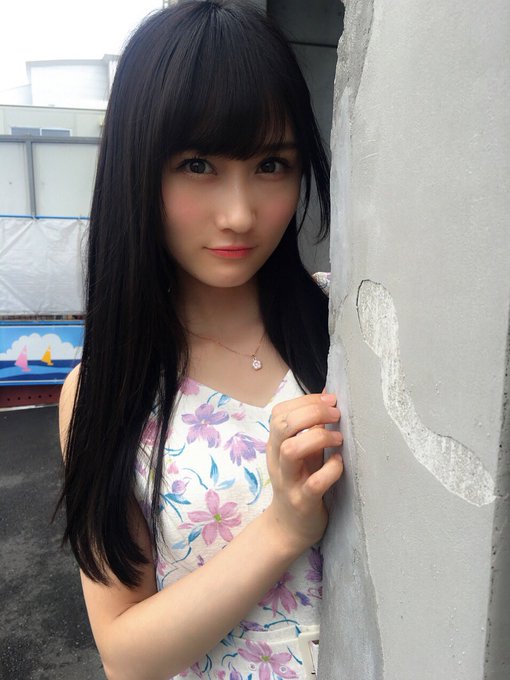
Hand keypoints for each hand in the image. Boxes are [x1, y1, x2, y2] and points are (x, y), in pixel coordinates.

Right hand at [265, 393, 342, 552]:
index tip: (330, 401)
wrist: (288, 528)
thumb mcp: (302, 453)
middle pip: (283, 425)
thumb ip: (310, 428)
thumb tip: (328, 395)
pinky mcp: (302, 502)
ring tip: (338, 439)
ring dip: (318, 438)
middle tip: (336, 416)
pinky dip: (331, 469)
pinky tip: (339, 464)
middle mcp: (277, 460)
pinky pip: (315, 482)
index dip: (305, 401)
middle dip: (312, 413)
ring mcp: (288, 481)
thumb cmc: (299, 483)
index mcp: (275, 445)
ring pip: (291, 450)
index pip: (280, 413)